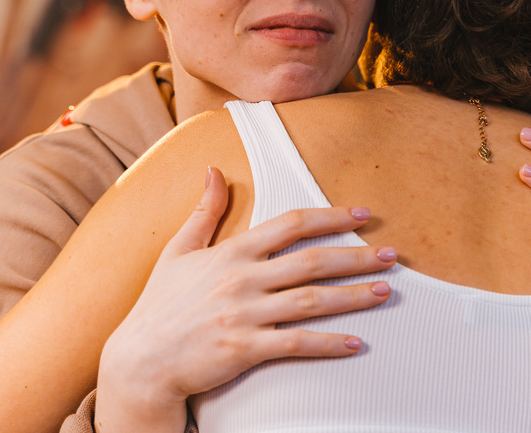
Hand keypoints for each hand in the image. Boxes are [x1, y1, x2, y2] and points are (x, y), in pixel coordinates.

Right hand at [95, 167, 395, 432]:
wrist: (138, 361)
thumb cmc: (160, 306)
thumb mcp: (178, 251)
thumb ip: (204, 211)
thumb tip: (213, 170)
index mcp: (231, 252)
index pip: (291, 224)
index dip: (330, 217)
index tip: (362, 214)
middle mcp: (241, 279)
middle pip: (311, 261)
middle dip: (356, 256)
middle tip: (392, 254)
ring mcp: (244, 315)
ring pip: (311, 301)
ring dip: (353, 296)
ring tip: (384, 291)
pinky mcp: (244, 349)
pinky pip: (296, 344)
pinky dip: (329, 343)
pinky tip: (356, 342)